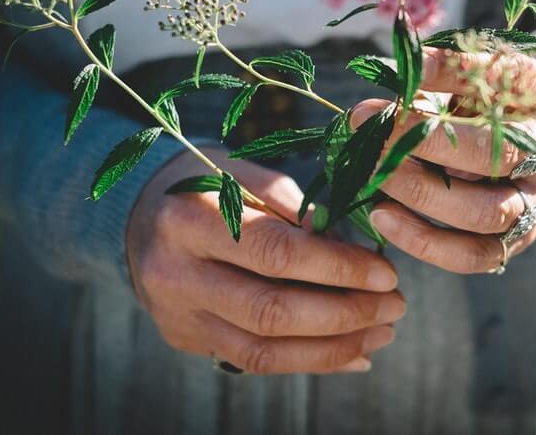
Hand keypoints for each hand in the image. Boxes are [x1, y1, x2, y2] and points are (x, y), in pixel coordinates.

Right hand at [126, 147, 404, 374]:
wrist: (141, 213)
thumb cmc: (210, 184)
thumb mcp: (247, 173)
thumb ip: (296, 207)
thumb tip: (350, 248)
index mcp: (190, 217)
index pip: (275, 253)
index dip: (337, 267)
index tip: (385, 271)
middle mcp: (176, 273)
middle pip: (270, 311)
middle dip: (345, 314)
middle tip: (395, 305)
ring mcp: (177, 314)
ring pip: (263, 350)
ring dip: (333, 347)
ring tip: (382, 333)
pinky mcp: (186, 339)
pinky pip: (253, 362)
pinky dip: (309, 362)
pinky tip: (353, 354)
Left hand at [352, 47, 535, 273]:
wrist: (532, 118)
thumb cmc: (502, 87)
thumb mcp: (485, 66)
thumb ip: (446, 68)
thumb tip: (399, 74)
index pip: (488, 137)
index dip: (427, 131)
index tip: (371, 113)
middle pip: (487, 184)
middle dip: (419, 169)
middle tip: (370, 150)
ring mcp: (533, 210)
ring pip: (480, 225)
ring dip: (420, 206)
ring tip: (374, 183)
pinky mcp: (512, 239)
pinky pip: (471, 257)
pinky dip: (424, 243)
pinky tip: (384, 219)